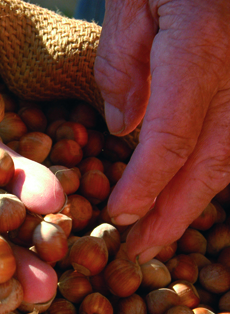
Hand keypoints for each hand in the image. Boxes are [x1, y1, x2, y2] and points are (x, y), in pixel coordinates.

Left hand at [95, 0, 229, 262]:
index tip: (120, 215)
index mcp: (202, 44)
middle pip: (213, 160)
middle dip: (175, 213)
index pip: (173, 137)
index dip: (146, 185)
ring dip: (197, 200)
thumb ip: (123, 63)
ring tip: (161, 232)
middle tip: (141, 249)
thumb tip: (122, 130)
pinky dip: (215, 170)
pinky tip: (189, 192)